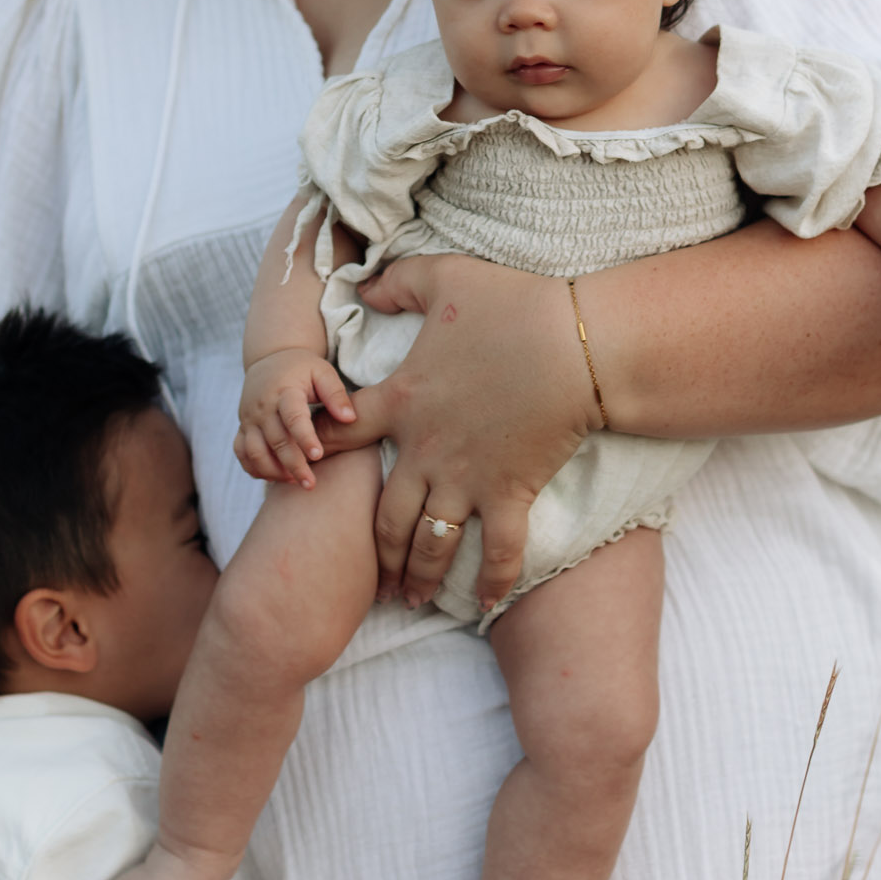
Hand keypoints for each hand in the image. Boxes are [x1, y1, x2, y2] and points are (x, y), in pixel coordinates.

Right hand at [236, 351, 355, 488]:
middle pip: (276, 440)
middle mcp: (263, 406)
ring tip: (296, 482)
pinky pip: (241, 453)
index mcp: (284, 391)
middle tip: (311, 484)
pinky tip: (276, 477)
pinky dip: (255, 468)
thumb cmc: (303, 368)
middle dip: (293, 465)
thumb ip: (336, 394)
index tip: (319, 456)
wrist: (269, 359)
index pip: (293, 417)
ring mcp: (249, 418)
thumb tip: (350, 418)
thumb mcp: (323, 372)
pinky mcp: (243, 427)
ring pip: (254, 451)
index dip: (305, 437)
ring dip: (273, 471)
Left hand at [312, 256, 595, 607]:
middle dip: (374, 551)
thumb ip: (395, 282)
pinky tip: (484, 604)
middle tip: (371, 576)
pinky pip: (496, 552)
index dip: (317, 453)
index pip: (341, 436)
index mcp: (401, 402)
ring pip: (428, 542)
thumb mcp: (441, 275)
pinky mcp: (510, 493)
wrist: (578, 345)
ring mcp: (467, 478)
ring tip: (409, 598)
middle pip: (383, 515)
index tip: (302, 474)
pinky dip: (490, 582)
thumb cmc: (512, 305)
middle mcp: (425, 451)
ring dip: (416, 574)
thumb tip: (362, 286)